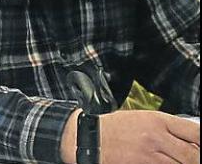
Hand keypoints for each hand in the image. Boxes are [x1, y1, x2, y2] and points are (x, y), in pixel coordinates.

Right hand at [61, 109, 199, 163]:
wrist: (89, 138)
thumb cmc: (113, 127)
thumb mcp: (141, 118)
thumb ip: (166, 127)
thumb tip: (188, 140)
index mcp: (157, 120)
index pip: (195, 132)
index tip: (200, 146)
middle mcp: (157, 136)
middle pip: (193, 154)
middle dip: (196, 158)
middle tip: (192, 158)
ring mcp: (151, 154)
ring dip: (183, 163)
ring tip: (176, 160)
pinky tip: (165, 163)